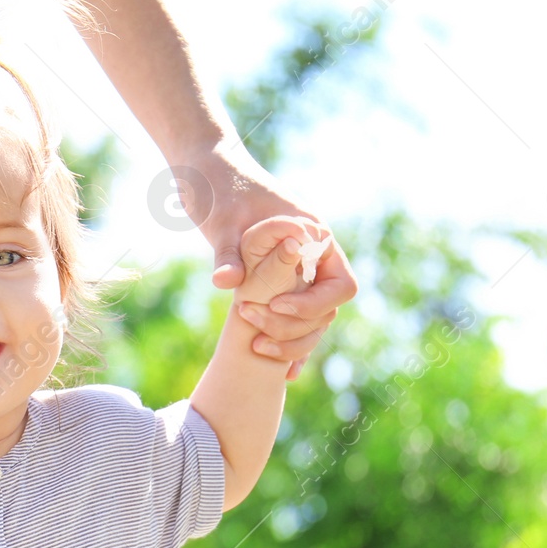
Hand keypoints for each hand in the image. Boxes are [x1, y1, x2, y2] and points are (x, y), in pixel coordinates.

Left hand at [172, 137, 356, 379]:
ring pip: (311, 322)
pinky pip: (291, 322)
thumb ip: (228, 253)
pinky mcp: (275, 286)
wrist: (206, 175)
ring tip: (254, 346)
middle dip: (296, 328)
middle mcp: (312, 259)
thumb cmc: (219, 190)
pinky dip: (285, 345)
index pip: (341, 285)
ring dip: (289, 340)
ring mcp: (296, 274)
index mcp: (313, 238)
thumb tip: (226, 283)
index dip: (314, 304)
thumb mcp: (222, 220)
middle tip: (255, 330)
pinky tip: (276, 372)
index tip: (277, 307)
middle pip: (327, 310)